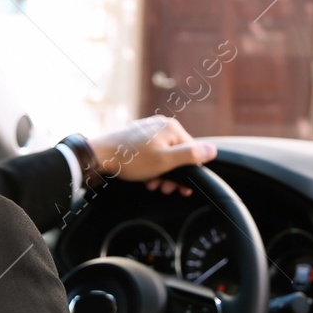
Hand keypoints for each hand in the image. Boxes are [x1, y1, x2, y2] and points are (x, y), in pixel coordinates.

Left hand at [89, 116, 216, 194]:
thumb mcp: (165, 161)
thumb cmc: (131, 159)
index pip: (192, 152)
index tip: (179, 188)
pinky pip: (152, 151)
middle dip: (173, 174)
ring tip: (152, 183)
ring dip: (162, 173)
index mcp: (172, 128)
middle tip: (163, 188)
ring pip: (164, 154)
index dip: (187, 172)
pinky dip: (151, 165)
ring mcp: (149, 129)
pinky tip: (144, 175)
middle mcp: (162, 124)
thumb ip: (191, 155)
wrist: (99, 155)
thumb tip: (213, 150)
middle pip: (178, 153)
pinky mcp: (138, 135)